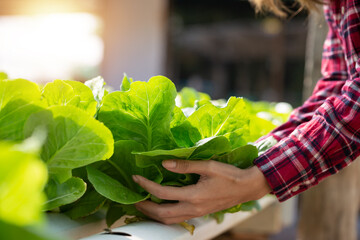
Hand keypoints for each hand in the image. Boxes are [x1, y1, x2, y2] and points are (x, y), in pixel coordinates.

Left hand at [132, 159, 270, 223]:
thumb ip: (185, 165)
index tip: (136, 178)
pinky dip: (164, 216)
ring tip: (143, 204)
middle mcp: (193, 208)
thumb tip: (164, 163)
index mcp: (194, 195)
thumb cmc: (229, 175)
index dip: (147, 185)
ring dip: (153, 214)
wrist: (246, 188)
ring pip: (169, 220)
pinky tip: (161, 208)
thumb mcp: (207, 166)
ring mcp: (196, 213)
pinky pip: (177, 219)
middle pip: (162, 214)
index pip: (163, 193)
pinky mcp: (199, 213)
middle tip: (133, 198)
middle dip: (144, 207)